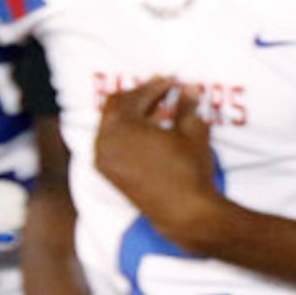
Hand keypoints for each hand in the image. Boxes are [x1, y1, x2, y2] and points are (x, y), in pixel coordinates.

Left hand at [94, 78, 226, 251]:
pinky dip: (128, 134)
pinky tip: (151, 133)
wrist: (184, 212)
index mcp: (120, 128)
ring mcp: (104, 160)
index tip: (172, 82)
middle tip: (162, 91)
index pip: (133, 96)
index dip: (154, 86)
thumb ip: (186, 106)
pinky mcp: (110, 174)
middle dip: (139, 97)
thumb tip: (190, 87)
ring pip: (112, 126)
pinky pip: (112, 143)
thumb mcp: (191, 132)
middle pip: (115, 108)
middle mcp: (104, 142)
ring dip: (133, 115)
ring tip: (160, 112)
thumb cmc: (188, 170)